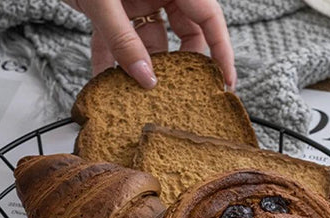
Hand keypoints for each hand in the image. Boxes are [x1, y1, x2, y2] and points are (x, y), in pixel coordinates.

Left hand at [65, 0, 235, 89]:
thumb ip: (123, 40)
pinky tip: (105, 83)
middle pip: (183, 33)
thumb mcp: (104, 1)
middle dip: (180, 65)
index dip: (220, 50)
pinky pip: (117, 42)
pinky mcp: (112, 11)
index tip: (224, 81)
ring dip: (141, 69)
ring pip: (149, 42)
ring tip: (140, 96)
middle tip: (178, 93)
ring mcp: (135, 1)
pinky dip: (110, 62)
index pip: (208, 17)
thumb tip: (145, 79)